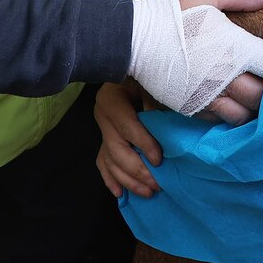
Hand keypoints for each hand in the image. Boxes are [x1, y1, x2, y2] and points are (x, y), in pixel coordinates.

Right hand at [94, 82, 161, 197]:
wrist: (131, 68)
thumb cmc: (143, 75)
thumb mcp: (149, 82)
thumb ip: (153, 101)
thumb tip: (160, 126)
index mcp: (111, 99)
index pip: (126, 126)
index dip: (143, 144)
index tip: (159, 160)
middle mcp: (102, 115)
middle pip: (116, 149)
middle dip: (137, 170)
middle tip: (157, 184)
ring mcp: (102, 128)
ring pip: (110, 160)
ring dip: (128, 180)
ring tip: (148, 192)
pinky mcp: (104, 138)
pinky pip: (103, 162)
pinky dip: (110, 179)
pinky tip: (120, 193)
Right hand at [128, 0, 262, 118]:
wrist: (134, 39)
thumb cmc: (172, 13)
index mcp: (237, 49)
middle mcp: (227, 78)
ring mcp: (208, 96)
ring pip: (242, 115)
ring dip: (251, 108)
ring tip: (253, 98)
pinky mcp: (192, 107)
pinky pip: (219, 120)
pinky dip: (229, 115)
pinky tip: (230, 104)